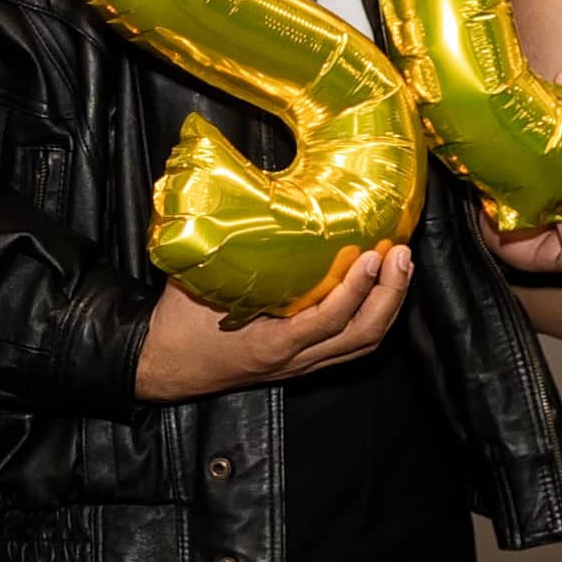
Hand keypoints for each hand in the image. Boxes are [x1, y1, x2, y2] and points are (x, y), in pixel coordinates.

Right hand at [132, 243, 412, 399]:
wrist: (160, 363)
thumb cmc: (176, 323)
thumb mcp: (197, 281)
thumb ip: (226, 248)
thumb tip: (247, 197)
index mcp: (270, 344)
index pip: (328, 322)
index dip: (356, 290)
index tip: (370, 256)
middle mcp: (294, 360)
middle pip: (363, 336)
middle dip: (390, 295)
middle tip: (401, 255)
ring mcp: (302, 365)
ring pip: (363, 344)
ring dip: (389, 306)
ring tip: (400, 266)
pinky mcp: (303, 362)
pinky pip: (350, 345)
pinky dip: (373, 317)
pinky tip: (381, 288)